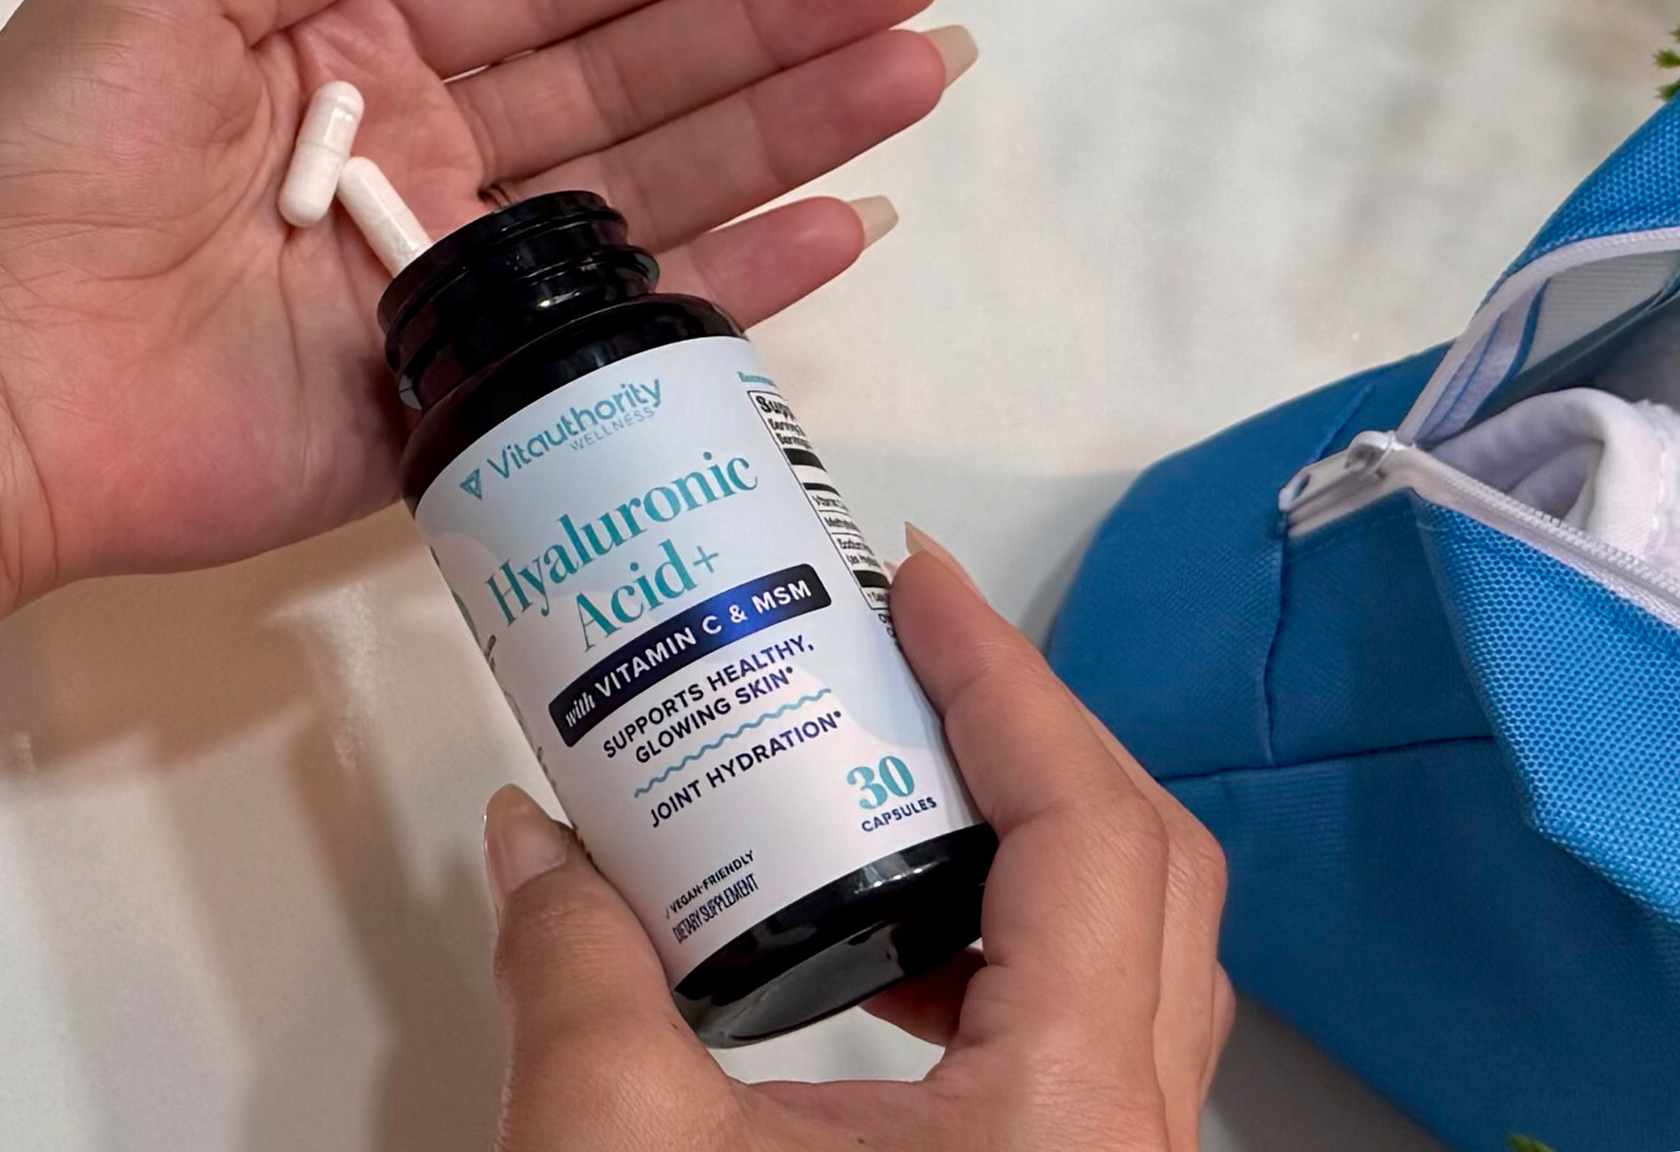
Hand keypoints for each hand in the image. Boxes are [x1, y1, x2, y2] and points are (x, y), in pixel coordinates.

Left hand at [0, 0, 977, 594]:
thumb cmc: (49, 168)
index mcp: (369, 45)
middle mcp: (441, 154)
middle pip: (649, 76)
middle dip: (786, 23)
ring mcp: (468, 281)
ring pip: (664, 190)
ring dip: (796, 131)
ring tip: (918, 74)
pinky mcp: (475, 397)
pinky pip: (627, 333)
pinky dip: (740, 285)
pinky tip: (844, 227)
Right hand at [482, 535, 1233, 1151]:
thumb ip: (574, 977)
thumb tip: (535, 836)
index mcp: (1067, 1126)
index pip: (1093, 833)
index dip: (1010, 682)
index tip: (918, 584)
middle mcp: (1130, 1148)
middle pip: (1144, 872)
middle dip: (1024, 734)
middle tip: (905, 652)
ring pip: (1129, 956)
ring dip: (1017, 838)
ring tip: (883, 774)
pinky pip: (1079, 1032)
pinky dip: (993, 948)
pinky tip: (875, 949)